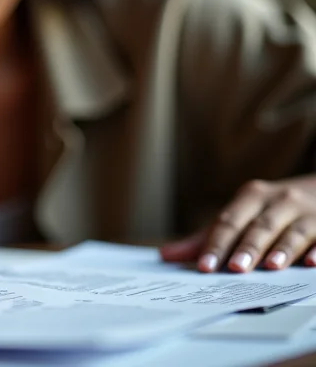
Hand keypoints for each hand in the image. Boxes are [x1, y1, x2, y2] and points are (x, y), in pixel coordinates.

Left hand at [160, 176, 315, 272]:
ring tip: (271, 267)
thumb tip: (166, 255)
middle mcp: (277, 200)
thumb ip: (207, 237)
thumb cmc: (271, 208)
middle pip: (259, 226)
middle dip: (247, 247)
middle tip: (235, 269)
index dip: (216, 244)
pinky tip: (311, 263)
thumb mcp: (241, 215)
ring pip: (291, 231)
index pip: (228, 221)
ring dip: (281, 249)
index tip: (204, 266)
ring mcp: (305, 212)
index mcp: (250, 196)